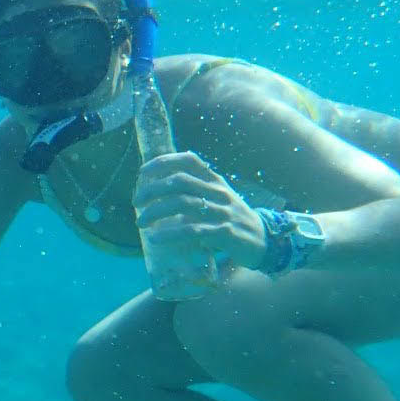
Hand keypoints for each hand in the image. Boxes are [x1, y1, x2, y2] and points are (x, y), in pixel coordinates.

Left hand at [132, 151, 266, 267]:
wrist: (263, 240)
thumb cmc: (230, 218)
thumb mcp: (215, 197)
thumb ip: (192, 191)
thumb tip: (155, 189)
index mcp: (214, 180)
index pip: (189, 160)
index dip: (163, 162)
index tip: (142, 172)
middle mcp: (218, 192)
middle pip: (179, 182)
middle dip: (152, 190)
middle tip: (136, 203)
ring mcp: (223, 212)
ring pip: (183, 205)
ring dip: (155, 212)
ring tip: (140, 223)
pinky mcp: (225, 233)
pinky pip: (193, 230)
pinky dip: (170, 233)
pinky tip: (156, 238)